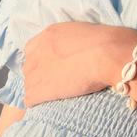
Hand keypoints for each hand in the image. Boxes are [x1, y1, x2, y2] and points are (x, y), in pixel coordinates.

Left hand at [22, 21, 136, 108]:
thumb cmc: (107, 42)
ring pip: (28, 84)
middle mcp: (38, 51)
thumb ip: (70, 41)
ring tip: (53, 95)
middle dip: (39, 75)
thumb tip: (75, 50)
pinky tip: (48, 104)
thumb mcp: (82, 32)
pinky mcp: (40, 89)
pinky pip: (29, 100)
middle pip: (29, 67)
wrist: (108, 54)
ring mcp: (36, 70)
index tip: (52, 68)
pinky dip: (38, 103)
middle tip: (55, 83)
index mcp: (48, 34)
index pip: (31, 50)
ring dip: (39, 90)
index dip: (42, 61)